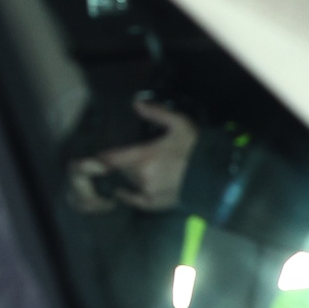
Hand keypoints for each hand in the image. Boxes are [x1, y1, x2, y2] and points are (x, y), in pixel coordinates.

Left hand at [67, 100, 197, 212]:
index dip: (100, 157)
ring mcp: (147, 192)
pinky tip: (124, 190)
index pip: (110, 158)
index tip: (93, 156)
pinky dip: (128, 195)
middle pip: (119, 170)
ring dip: (124, 177)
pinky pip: (134, 200)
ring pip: (126, 183)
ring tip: (123, 171)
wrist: (215, 175)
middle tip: (116, 160)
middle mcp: (141, 177)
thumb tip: (136, 103)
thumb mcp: (179, 124)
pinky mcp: (155, 204)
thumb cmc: (196, 148)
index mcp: (144, 157)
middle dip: (117, 164)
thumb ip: (156, 113)